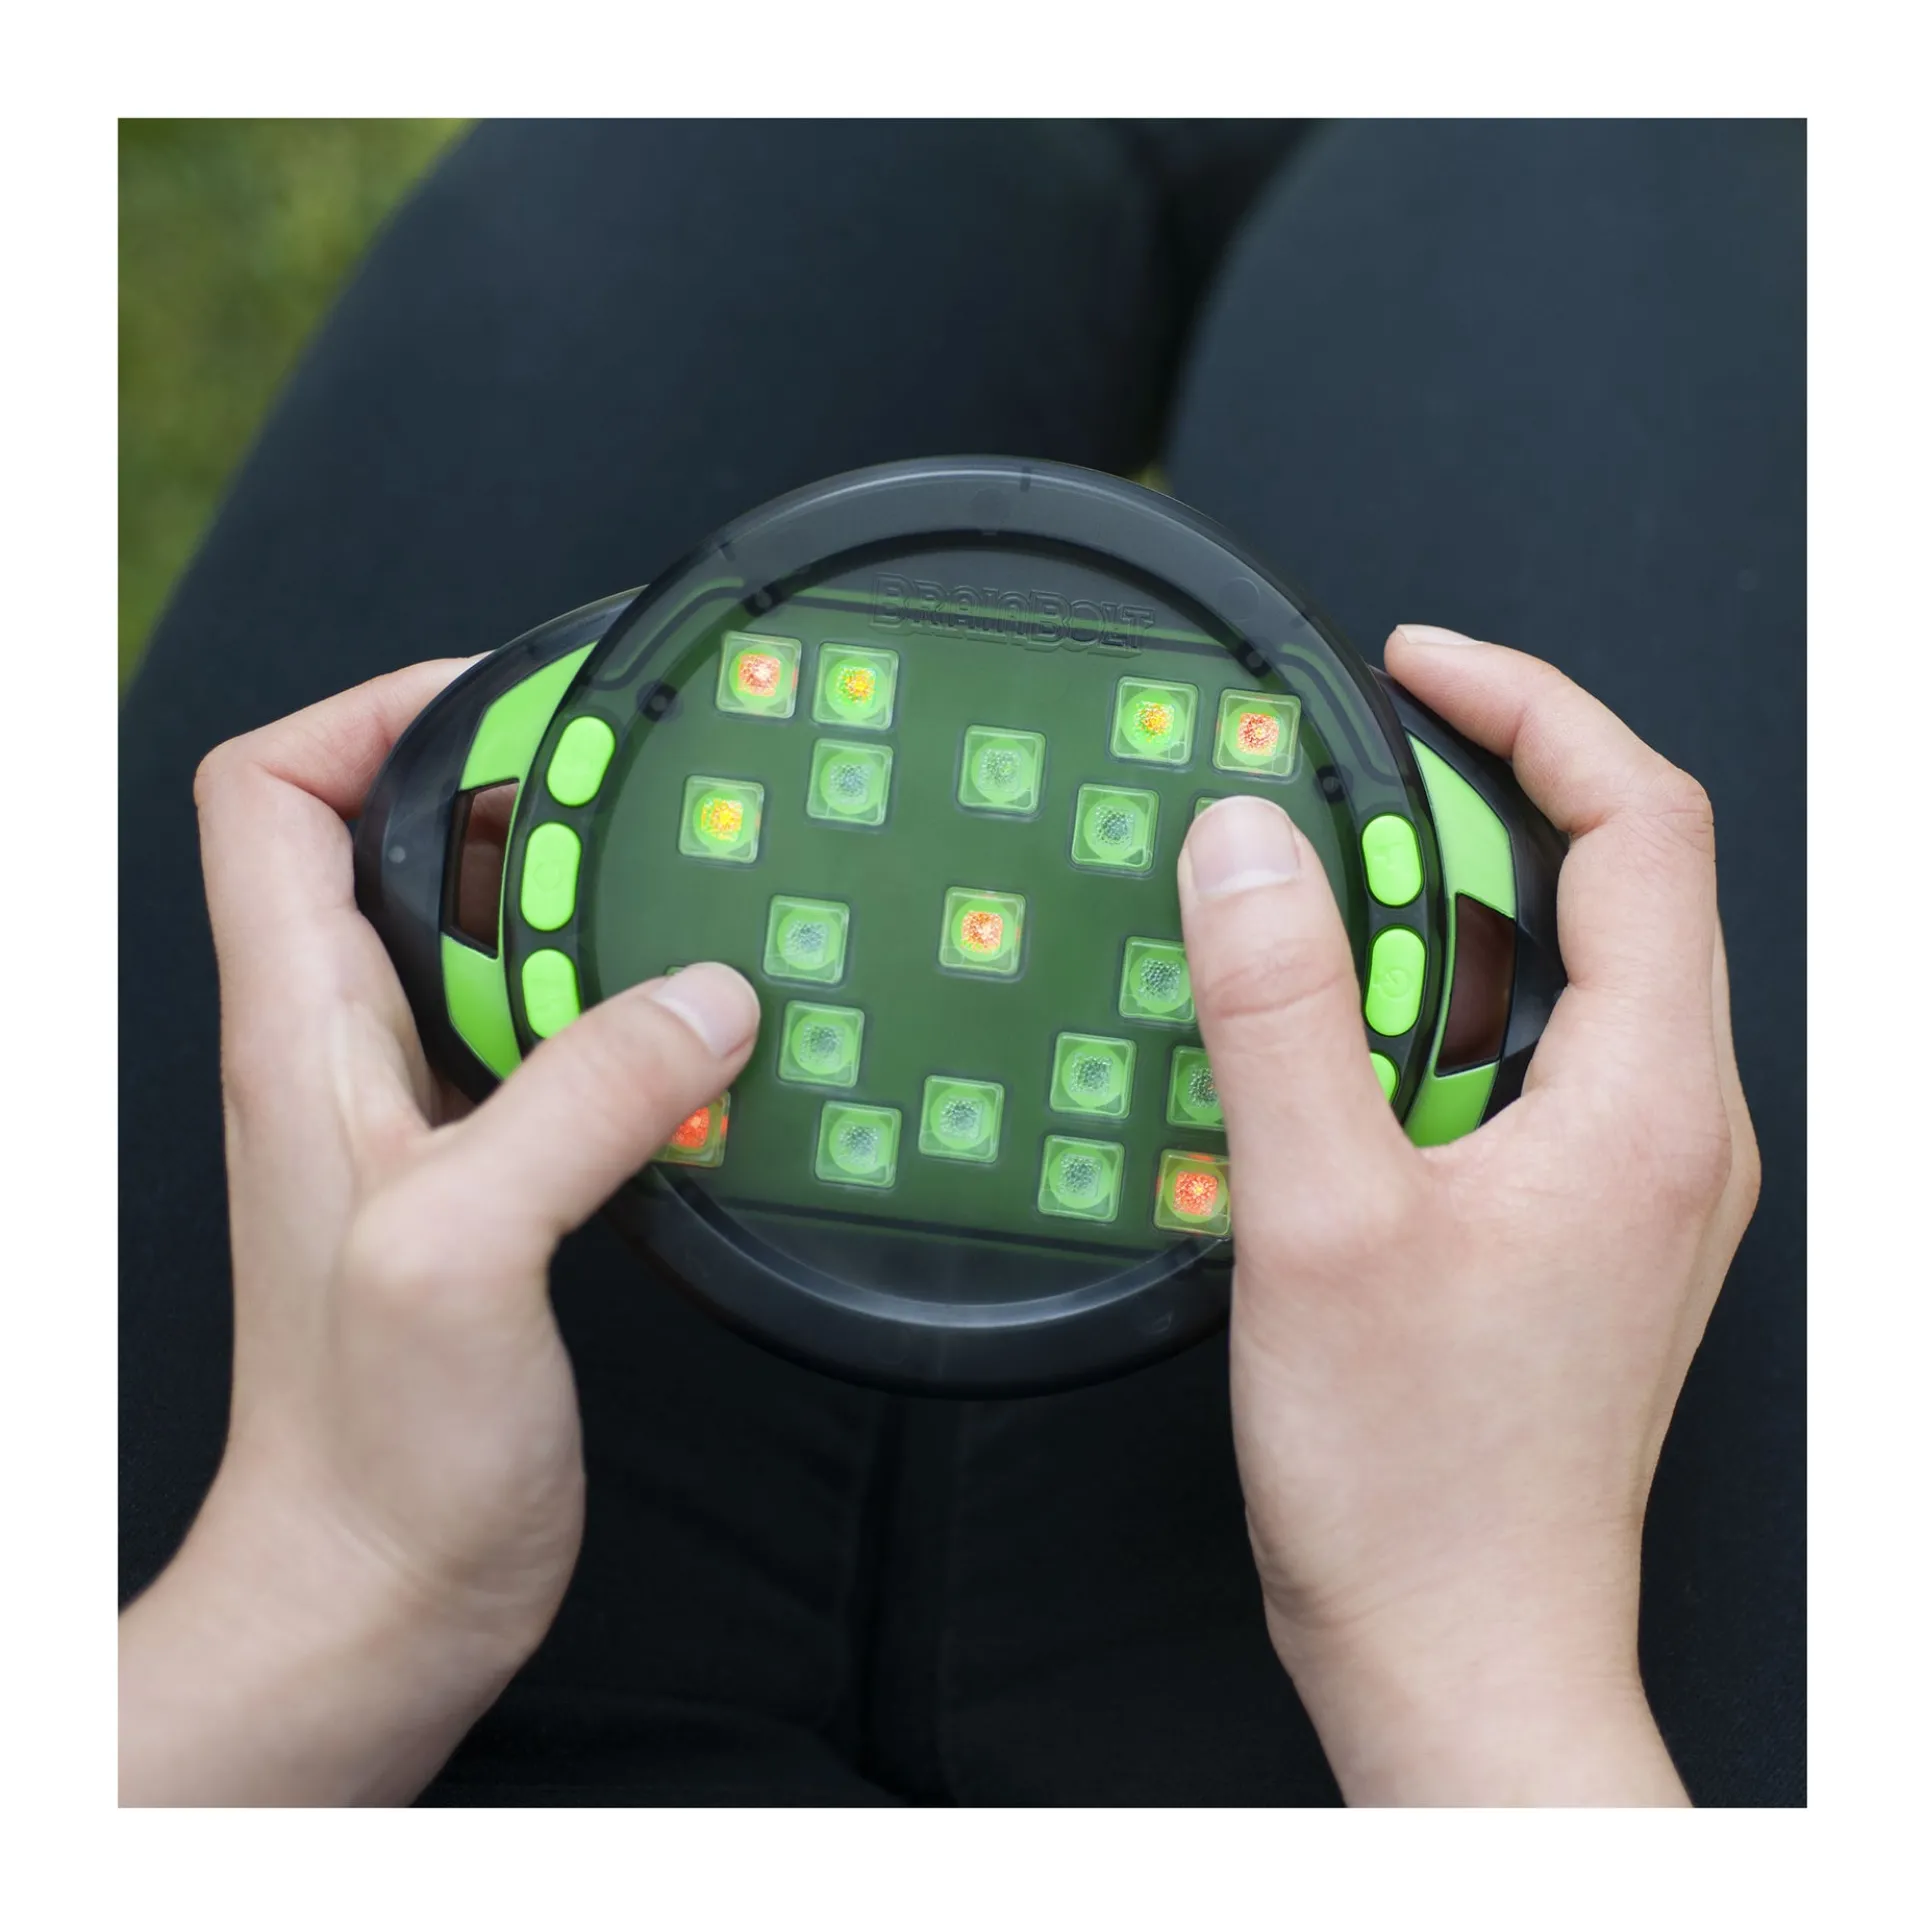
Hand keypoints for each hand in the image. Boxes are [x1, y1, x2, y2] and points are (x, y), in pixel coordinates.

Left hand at [119, 660, 760, 1804]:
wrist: (378, 1588)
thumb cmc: (372, 1447)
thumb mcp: (464, 1247)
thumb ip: (582, 1097)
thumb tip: (708, 993)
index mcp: (297, 1030)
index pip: (268, 795)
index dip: (371, 716)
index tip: (511, 716)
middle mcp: (346, 1050)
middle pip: (400, 845)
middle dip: (522, 805)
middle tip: (646, 816)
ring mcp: (421, 1111)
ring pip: (488, 943)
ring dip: (588, 914)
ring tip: (694, 911)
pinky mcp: (495, 1175)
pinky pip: (557, 1045)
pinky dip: (628, 1018)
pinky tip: (706, 1048)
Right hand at [1179, 624, 1758, 1805]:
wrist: (1463, 1651)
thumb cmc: (1421, 1478)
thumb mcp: (1320, 1217)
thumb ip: (1282, 1010)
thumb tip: (1246, 843)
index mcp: (1650, 1098)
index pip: (1641, 821)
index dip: (1529, 709)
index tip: (1414, 668)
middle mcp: (1674, 1126)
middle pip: (1598, 888)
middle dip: (1449, 831)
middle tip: (1310, 838)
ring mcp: (1637, 1179)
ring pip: (1552, 983)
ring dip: (1429, 942)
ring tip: (1304, 970)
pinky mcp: (1584, 1224)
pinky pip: (1524, 1067)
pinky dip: (1430, 1030)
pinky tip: (1330, 1081)